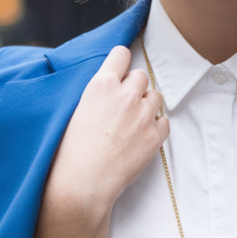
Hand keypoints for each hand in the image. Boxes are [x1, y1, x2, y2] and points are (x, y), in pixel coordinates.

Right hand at [43, 45, 168, 217]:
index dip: (122, 63)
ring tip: (132, 123)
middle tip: (123, 106)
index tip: (121, 72)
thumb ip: (98, 92)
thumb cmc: (72, 151)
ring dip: (147, 105)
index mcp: (101, 85)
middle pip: (141, 76)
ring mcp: (143, 114)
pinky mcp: (155, 135)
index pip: (121, 54)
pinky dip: (156, 127)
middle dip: (134, 88)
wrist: (82, 183)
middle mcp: (125, 95)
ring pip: (156, 96)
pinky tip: (140, 138)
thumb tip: (111, 85)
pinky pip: (164, 121)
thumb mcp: (76, 109)